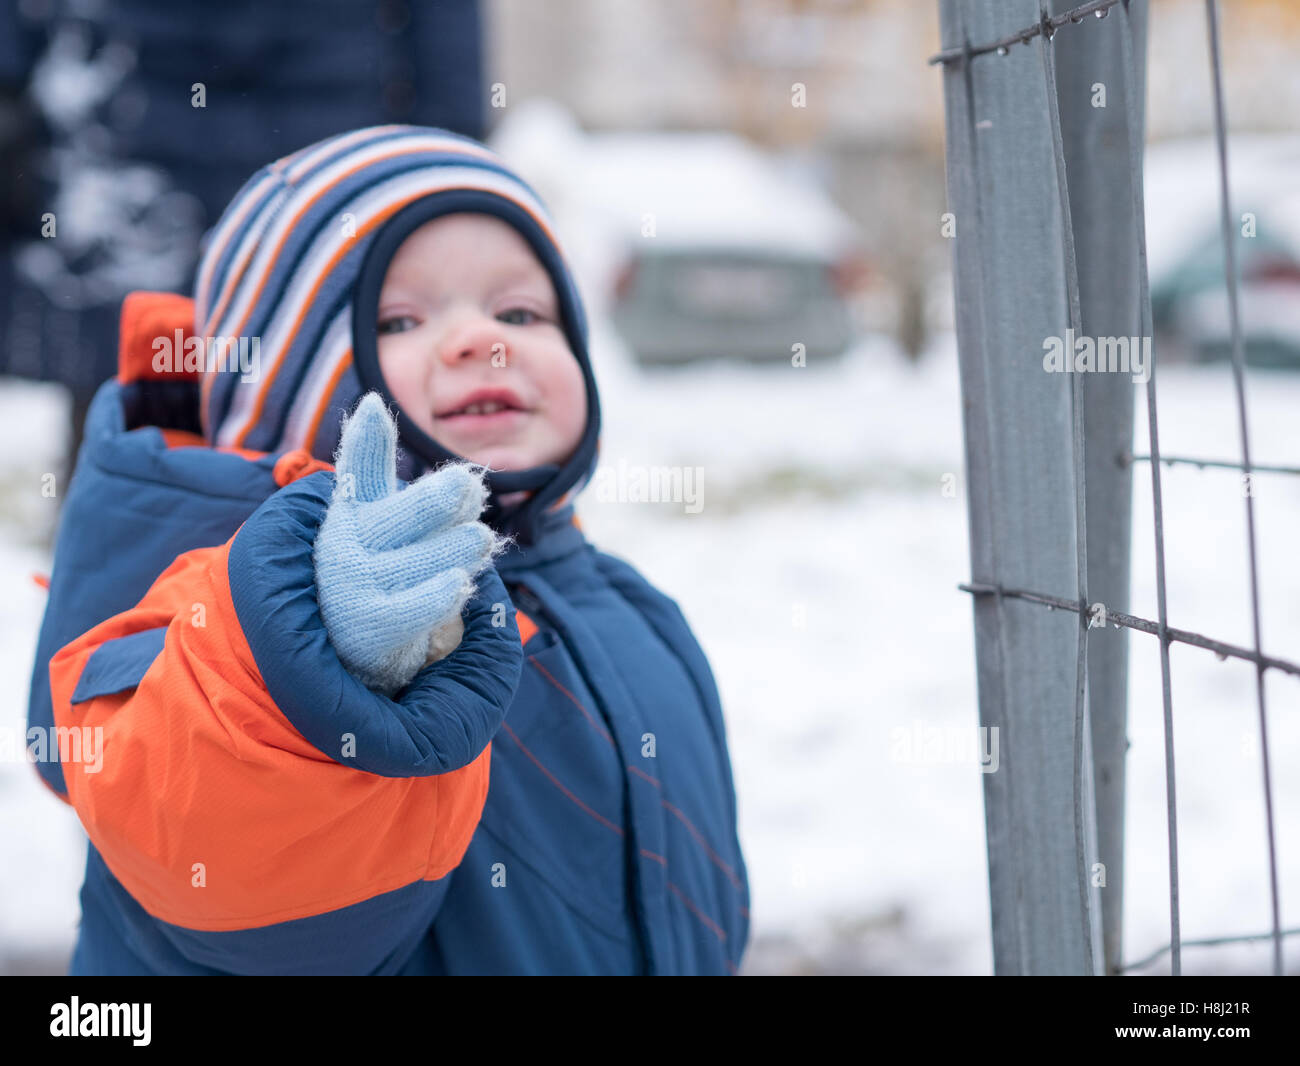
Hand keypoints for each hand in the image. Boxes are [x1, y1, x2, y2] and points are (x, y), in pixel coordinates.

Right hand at [312, 393, 500, 695]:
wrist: (355, 639)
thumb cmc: (379, 560)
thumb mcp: (378, 511)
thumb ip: (379, 466)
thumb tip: (393, 422)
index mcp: (353, 511)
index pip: (358, 472)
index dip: (366, 442)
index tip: (374, 407)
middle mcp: (347, 546)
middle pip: (394, 520)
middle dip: (431, 503)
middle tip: (468, 484)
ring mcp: (356, 588)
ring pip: (412, 564)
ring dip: (450, 550)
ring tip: (482, 538)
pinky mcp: (372, 628)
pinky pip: (408, 612)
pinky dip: (434, 597)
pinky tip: (461, 583)